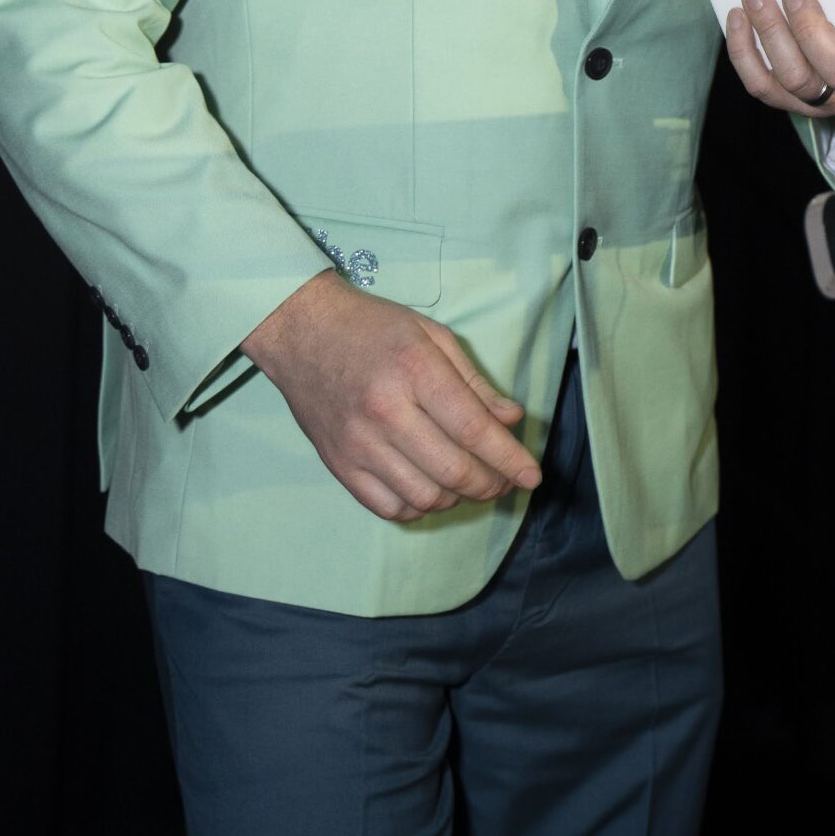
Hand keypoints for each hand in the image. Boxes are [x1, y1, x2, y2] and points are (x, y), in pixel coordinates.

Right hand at [243, 270, 541, 522]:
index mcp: (415, 370)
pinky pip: (388, 507)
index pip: (474, 429)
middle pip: (454, 471)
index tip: (533, 475)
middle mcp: (385, 411)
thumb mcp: (432, 335)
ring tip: (468, 482)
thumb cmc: (372, 327)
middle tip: (505, 480)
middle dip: (492, 484)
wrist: (300, 330)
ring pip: (424, 497)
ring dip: (458, 498)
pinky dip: (419, 508)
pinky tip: (430, 490)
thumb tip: (511, 420)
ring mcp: (358, 443)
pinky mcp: (338, 464)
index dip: (510, 458)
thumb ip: (474, 381)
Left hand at [725, 0, 834, 120]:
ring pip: (772, 85)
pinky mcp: (784, 98)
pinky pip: (757, 84)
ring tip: (745, 1)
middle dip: (776, 31)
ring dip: (753, 41)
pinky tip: (735, 19)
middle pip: (800, 77)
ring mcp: (807, 104)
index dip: (815, 35)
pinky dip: (741, 53)